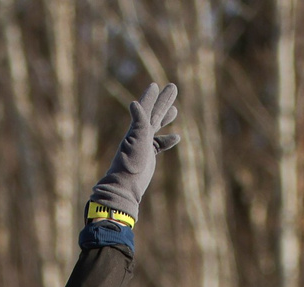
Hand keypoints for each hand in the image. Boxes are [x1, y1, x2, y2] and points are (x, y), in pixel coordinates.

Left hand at [87, 82, 179, 224]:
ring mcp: (144, 145)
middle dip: (163, 101)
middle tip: (173, 87)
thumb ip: (139, 122)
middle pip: (154, 113)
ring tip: (175, 109)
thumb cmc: (130, 163)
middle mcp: (140, 134)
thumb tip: (134, 103)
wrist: (126, 185)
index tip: (155, 85)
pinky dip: (167, 140)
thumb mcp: (136, 140)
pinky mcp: (149, 156)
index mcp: (137, 129)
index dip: (150, 97)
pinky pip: (159, 145)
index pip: (145, 108)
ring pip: (157, 127)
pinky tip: (177, 138)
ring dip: (165, 117)